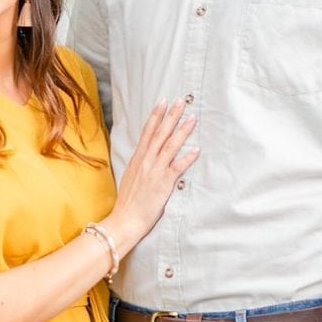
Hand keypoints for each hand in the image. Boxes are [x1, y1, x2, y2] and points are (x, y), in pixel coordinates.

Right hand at [104, 98, 198, 247]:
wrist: (124, 220)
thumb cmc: (128, 203)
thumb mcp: (131, 178)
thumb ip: (140, 166)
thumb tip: (147, 159)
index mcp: (137, 159)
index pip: (147, 132)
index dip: (155, 116)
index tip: (162, 102)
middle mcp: (145, 161)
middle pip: (160, 134)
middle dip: (170, 116)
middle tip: (180, 101)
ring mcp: (154, 171)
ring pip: (170, 146)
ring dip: (182, 131)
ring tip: (191, 118)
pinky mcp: (163, 183)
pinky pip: (177, 168)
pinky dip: (187, 158)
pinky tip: (197, 149)